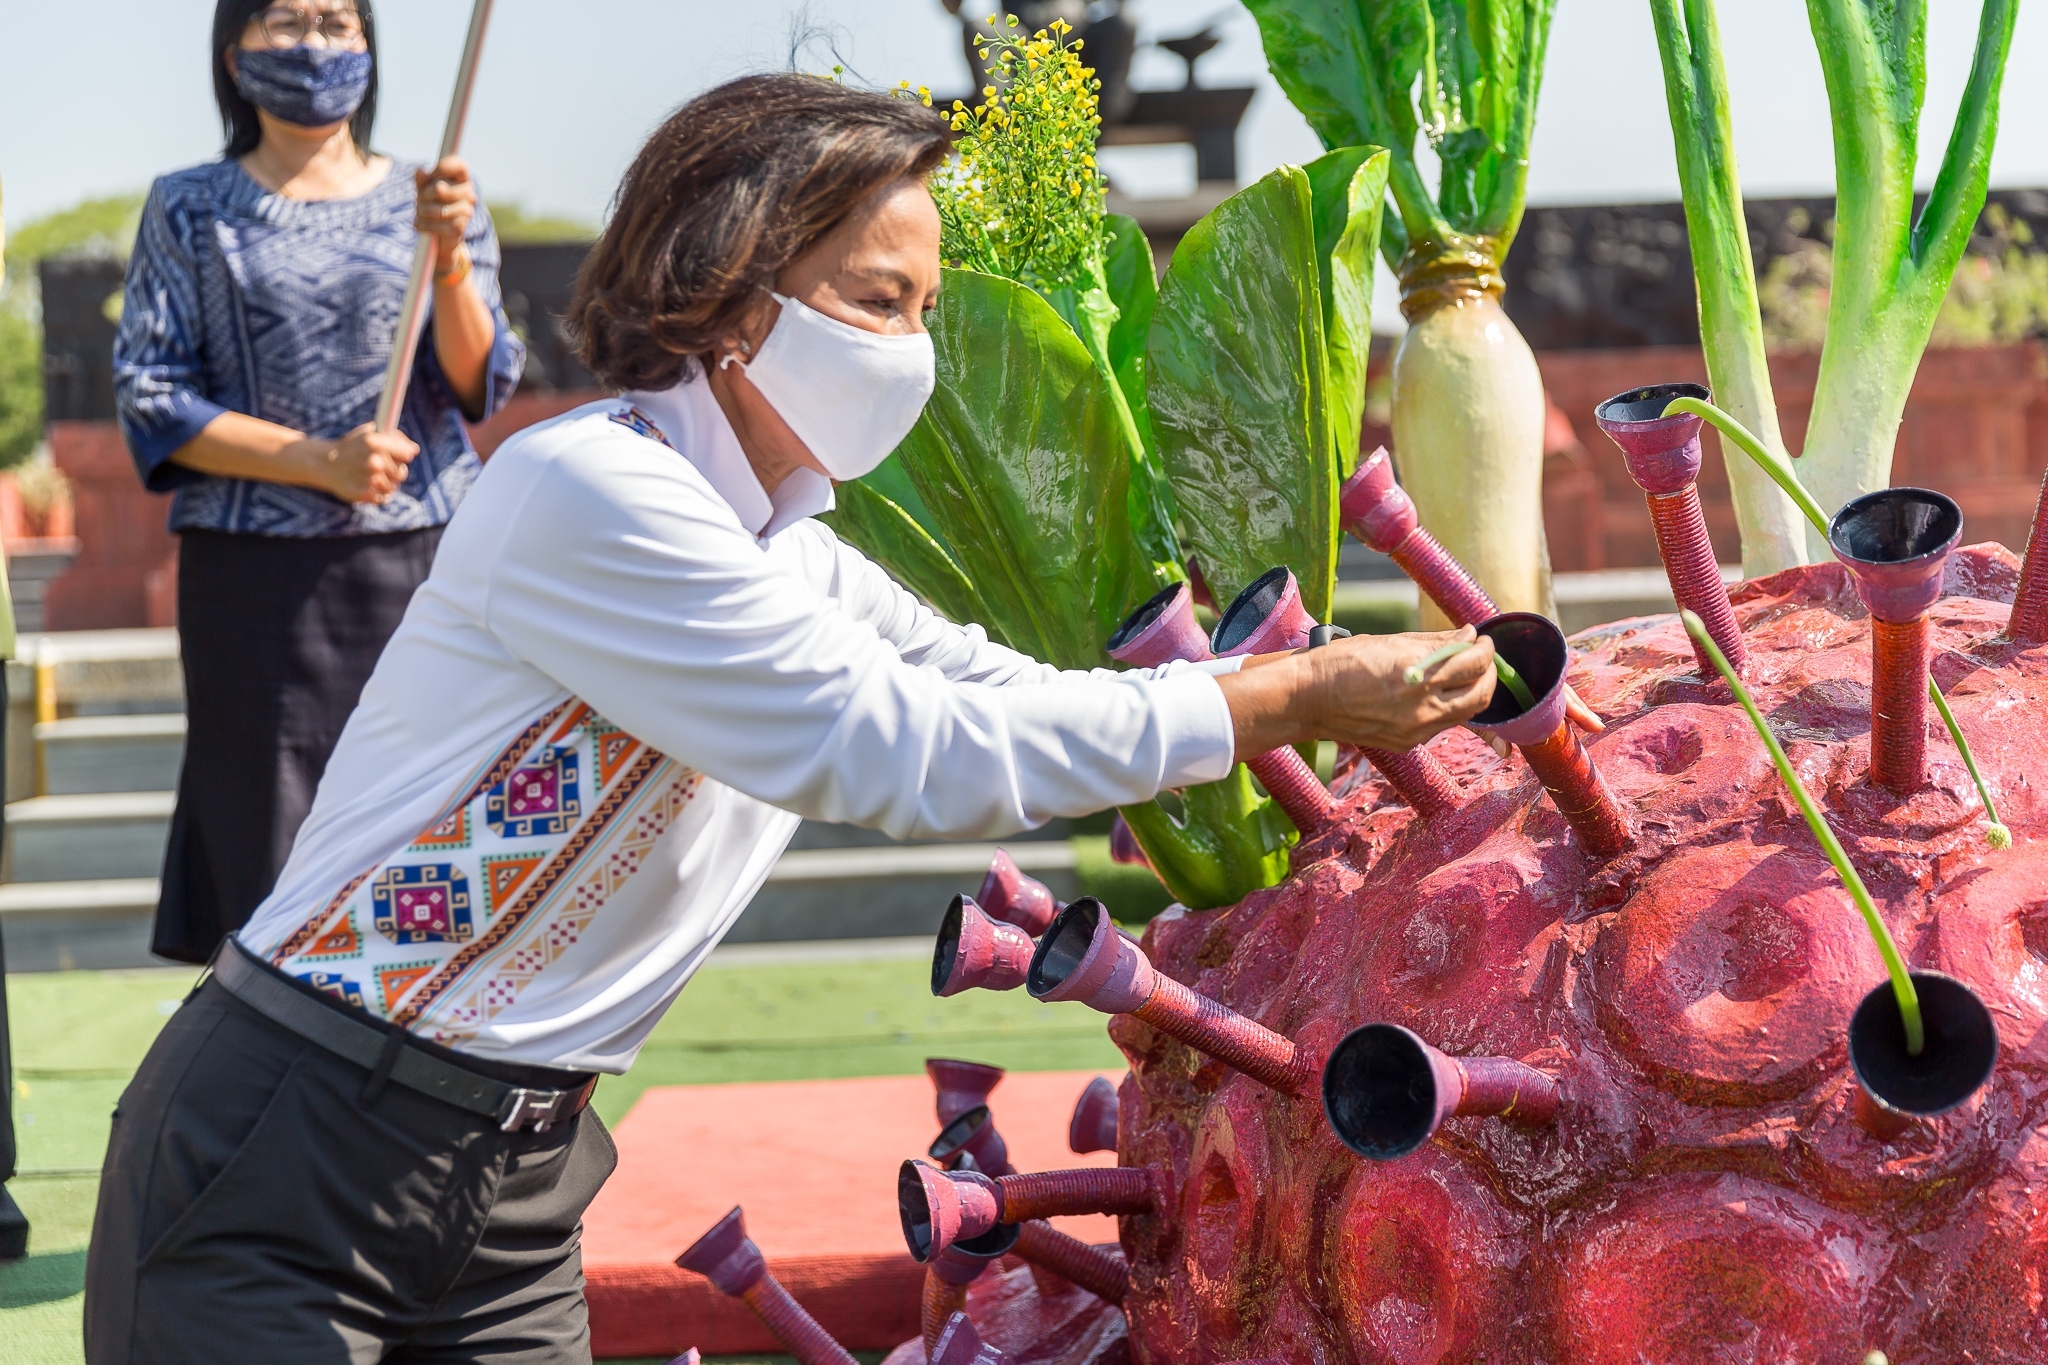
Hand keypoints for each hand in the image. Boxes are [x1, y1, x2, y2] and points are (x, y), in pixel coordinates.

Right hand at [297, 423, 418, 503]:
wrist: (325, 463)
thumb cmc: (352, 446)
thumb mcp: (369, 432)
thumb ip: (394, 437)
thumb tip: (414, 450)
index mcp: (375, 442)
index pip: (407, 454)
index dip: (404, 455)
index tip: (399, 456)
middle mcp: (373, 461)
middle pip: (402, 473)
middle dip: (395, 471)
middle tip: (382, 468)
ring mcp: (368, 479)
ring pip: (393, 487)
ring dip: (387, 484)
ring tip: (373, 477)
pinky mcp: (363, 494)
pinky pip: (383, 498)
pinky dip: (379, 494)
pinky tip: (369, 486)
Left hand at [415, 156, 476, 257]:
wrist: (440, 235)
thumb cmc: (432, 204)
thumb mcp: (424, 189)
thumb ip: (422, 180)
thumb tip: (420, 170)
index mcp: (462, 180)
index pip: (461, 166)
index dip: (444, 167)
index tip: (431, 173)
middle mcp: (469, 194)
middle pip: (440, 189)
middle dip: (424, 195)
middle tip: (419, 199)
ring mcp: (466, 212)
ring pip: (437, 209)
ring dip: (421, 211)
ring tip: (418, 213)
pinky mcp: (459, 229)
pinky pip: (437, 225)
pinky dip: (423, 225)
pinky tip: (419, 224)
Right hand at [1217, 627, 1496, 758]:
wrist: (1307, 699)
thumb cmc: (1341, 663)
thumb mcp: (1389, 642)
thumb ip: (1434, 642)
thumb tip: (1468, 635)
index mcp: (1418, 675)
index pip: (1474, 663)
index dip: (1485, 650)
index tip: (1482, 640)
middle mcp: (1422, 707)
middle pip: (1480, 694)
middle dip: (1489, 673)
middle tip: (1482, 657)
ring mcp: (1416, 730)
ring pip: (1465, 713)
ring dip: (1472, 691)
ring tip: (1462, 673)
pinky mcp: (1407, 743)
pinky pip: (1442, 724)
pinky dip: (1448, 707)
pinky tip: (1436, 693)